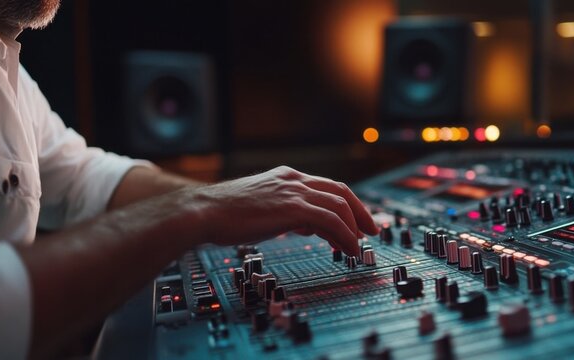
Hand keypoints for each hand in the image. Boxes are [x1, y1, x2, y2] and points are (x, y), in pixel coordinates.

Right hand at [189, 166, 378, 255]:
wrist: (202, 211)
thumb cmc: (224, 214)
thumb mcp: (262, 209)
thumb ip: (287, 213)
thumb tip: (309, 226)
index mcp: (286, 177)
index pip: (327, 186)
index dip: (347, 204)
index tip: (356, 220)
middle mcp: (293, 179)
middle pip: (341, 192)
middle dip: (360, 212)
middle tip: (371, 231)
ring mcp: (293, 191)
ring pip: (340, 206)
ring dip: (354, 228)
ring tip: (359, 247)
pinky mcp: (292, 207)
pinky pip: (331, 221)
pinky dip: (345, 235)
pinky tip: (349, 249)